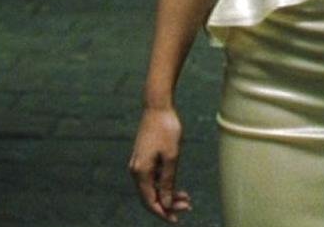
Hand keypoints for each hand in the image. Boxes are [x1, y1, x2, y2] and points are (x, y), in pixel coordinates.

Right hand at [129, 106, 191, 222]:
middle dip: (168, 205)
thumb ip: (168, 182)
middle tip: (187, 207)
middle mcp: (136, 170)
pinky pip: (153, 178)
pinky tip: (178, 188)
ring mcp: (139, 164)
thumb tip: (167, 203)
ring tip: (186, 199)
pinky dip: (165, 185)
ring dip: (168, 195)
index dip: (163, 213)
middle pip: (150, 197)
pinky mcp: (144, 158)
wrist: (158, 106)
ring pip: (152, 188)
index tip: (176, 219)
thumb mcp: (171, 157)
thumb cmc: (166, 129)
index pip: (150, 201)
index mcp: (141, 171)